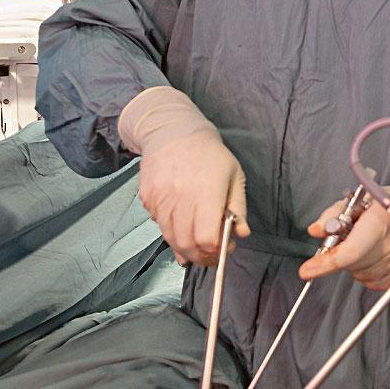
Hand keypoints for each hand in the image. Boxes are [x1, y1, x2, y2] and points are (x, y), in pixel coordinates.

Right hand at [119, 87, 249, 265]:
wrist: (173, 131)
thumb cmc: (208, 154)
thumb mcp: (234, 175)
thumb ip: (239, 207)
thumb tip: (242, 233)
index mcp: (206, 191)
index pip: (206, 238)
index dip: (216, 251)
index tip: (225, 248)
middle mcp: (180, 197)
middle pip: (187, 244)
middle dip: (202, 256)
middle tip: (212, 254)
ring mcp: (160, 198)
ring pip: (170, 238)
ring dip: (185, 248)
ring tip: (198, 244)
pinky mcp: (147, 199)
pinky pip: (159, 225)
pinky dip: (171, 232)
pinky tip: (182, 223)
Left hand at [298, 185, 389, 289]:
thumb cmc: (385, 204)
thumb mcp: (357, 201)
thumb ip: (332, 215)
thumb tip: (315, 231)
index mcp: (380, 221)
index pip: (350, 252)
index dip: (325, 263)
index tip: (306, 271)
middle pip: (353, 266)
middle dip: (342, 257)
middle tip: (348, 240)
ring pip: (363, 277)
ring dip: (356, 265)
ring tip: (366, 245)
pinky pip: (377, 284)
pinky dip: (369, 273)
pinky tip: (375, 256)